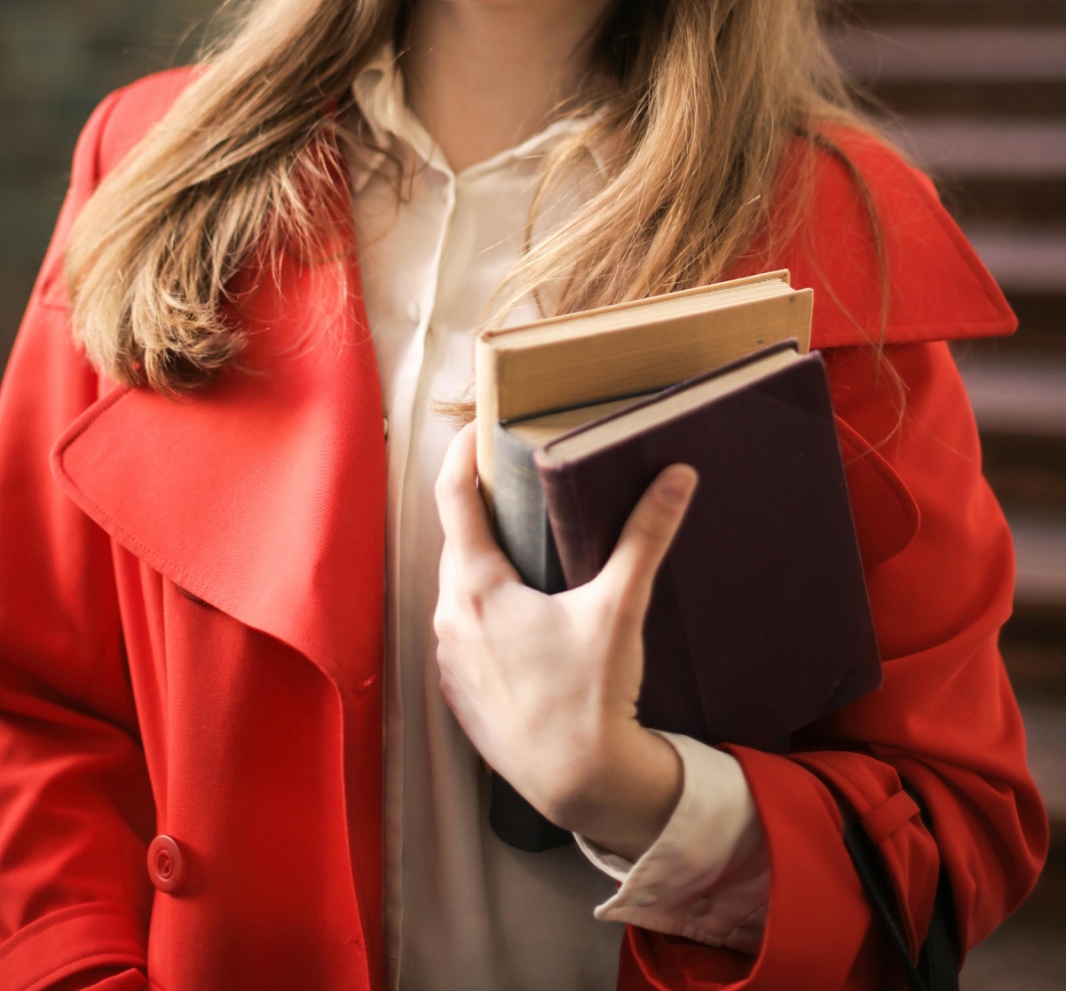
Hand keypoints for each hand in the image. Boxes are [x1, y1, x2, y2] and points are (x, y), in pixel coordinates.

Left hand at [434, 423, 697, 858]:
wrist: (580, 786)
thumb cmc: (591, 697)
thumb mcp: (619, 608)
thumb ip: (644, 536)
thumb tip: (676, 476)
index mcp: (477, 587)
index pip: (453, 496)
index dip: (462, 452)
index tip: (478, 426)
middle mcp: (450, 618)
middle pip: (456, 541)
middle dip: (480, 507)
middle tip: (513, 478)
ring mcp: (450, 660)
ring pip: (458, 589)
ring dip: (482, 561)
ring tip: (521, 542)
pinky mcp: (460, 693)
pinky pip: (463, 631)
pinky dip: (484, 609)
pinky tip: (520, 613)